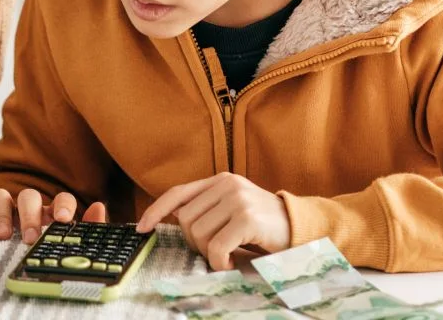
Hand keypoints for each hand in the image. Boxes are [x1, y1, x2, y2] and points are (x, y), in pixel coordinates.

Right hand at [0, 188, 107, 243]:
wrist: (15, 264)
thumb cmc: (44, 251)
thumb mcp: (67, 244)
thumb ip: (88, 229)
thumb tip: (99, 207)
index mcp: (51, 213)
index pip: (61, 199)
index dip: (64, 205)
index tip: (65, 220)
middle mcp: (26, 208)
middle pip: (27, 196)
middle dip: (29, 215)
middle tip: (31, 237)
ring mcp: (2, 211)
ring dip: (2, 213)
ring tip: (4, 236)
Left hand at [135, 173, 291, 269]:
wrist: (301, 229)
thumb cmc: (264, 226)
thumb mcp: (233, 210)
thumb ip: (208, 210)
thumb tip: (174, 219)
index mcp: (220, 181)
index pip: (178, 193)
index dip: (156, 210)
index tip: (142, 228)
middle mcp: (227, 184)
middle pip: (185, 220)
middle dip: (195, 243)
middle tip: (216, 251)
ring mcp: (237, 199)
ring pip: (198, 234)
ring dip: (209, 254)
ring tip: (227, 255)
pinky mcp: (246, 217)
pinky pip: (216, 247)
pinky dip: (219, 261)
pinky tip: (232, 261)